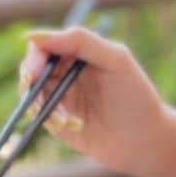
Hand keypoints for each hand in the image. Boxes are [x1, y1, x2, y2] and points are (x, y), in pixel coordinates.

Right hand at [18, 26, 167, 176]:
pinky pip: (39, 115)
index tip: (35, 70)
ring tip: (66, 118)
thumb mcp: (116, 60)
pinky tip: (75, 125)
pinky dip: (50, 119)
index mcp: (80, 53)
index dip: (36, 55)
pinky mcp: (56, 120)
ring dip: (41, 104)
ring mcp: (60, 97)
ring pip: (31, 92)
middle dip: (30, 78)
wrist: (145, 140)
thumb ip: (81, 41)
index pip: (46, 45)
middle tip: (33, 88)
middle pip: (32, 67)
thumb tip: (33, 36)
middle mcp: (67, 72)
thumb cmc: (136, 97)